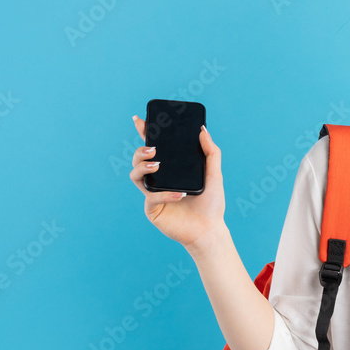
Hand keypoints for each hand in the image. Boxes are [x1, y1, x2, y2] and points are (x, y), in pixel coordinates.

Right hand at [129, 115, 227, 249]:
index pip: (155, 147)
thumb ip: (211, 152)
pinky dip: (165, 194)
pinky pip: (151, 197)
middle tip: (154, 149)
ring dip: (143, 167)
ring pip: (136, 175)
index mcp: (171, 169)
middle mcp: (159, 179)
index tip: (140, 120)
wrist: (209, 230)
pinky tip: (179, 194)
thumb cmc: (211, 204)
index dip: (144, 133)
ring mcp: (153, 193)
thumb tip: (203, 129)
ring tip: (157, 165)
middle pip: (139, 159)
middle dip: (141, 150)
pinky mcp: (152, 209)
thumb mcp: (214, 174)